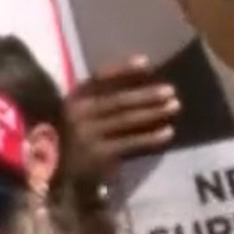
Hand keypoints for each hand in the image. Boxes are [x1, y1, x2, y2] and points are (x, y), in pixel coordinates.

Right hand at [67, 56, 180, 173]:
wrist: (59, 171)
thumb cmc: (77, 134)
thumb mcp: (82, 110)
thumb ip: (103, 95)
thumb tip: (142, 78)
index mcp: (75, 97)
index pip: (100, 77)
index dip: (123, 69)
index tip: (147, 63)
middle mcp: (79, 113)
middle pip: (118, 99)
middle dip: (147, 94)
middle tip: (170, 90)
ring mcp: (88, 134)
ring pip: (126, 119)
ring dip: (153, 112)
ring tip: (174, 105)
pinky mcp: (98, 154)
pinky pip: (130, 142)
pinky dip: (151, 137)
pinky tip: (168, 132)